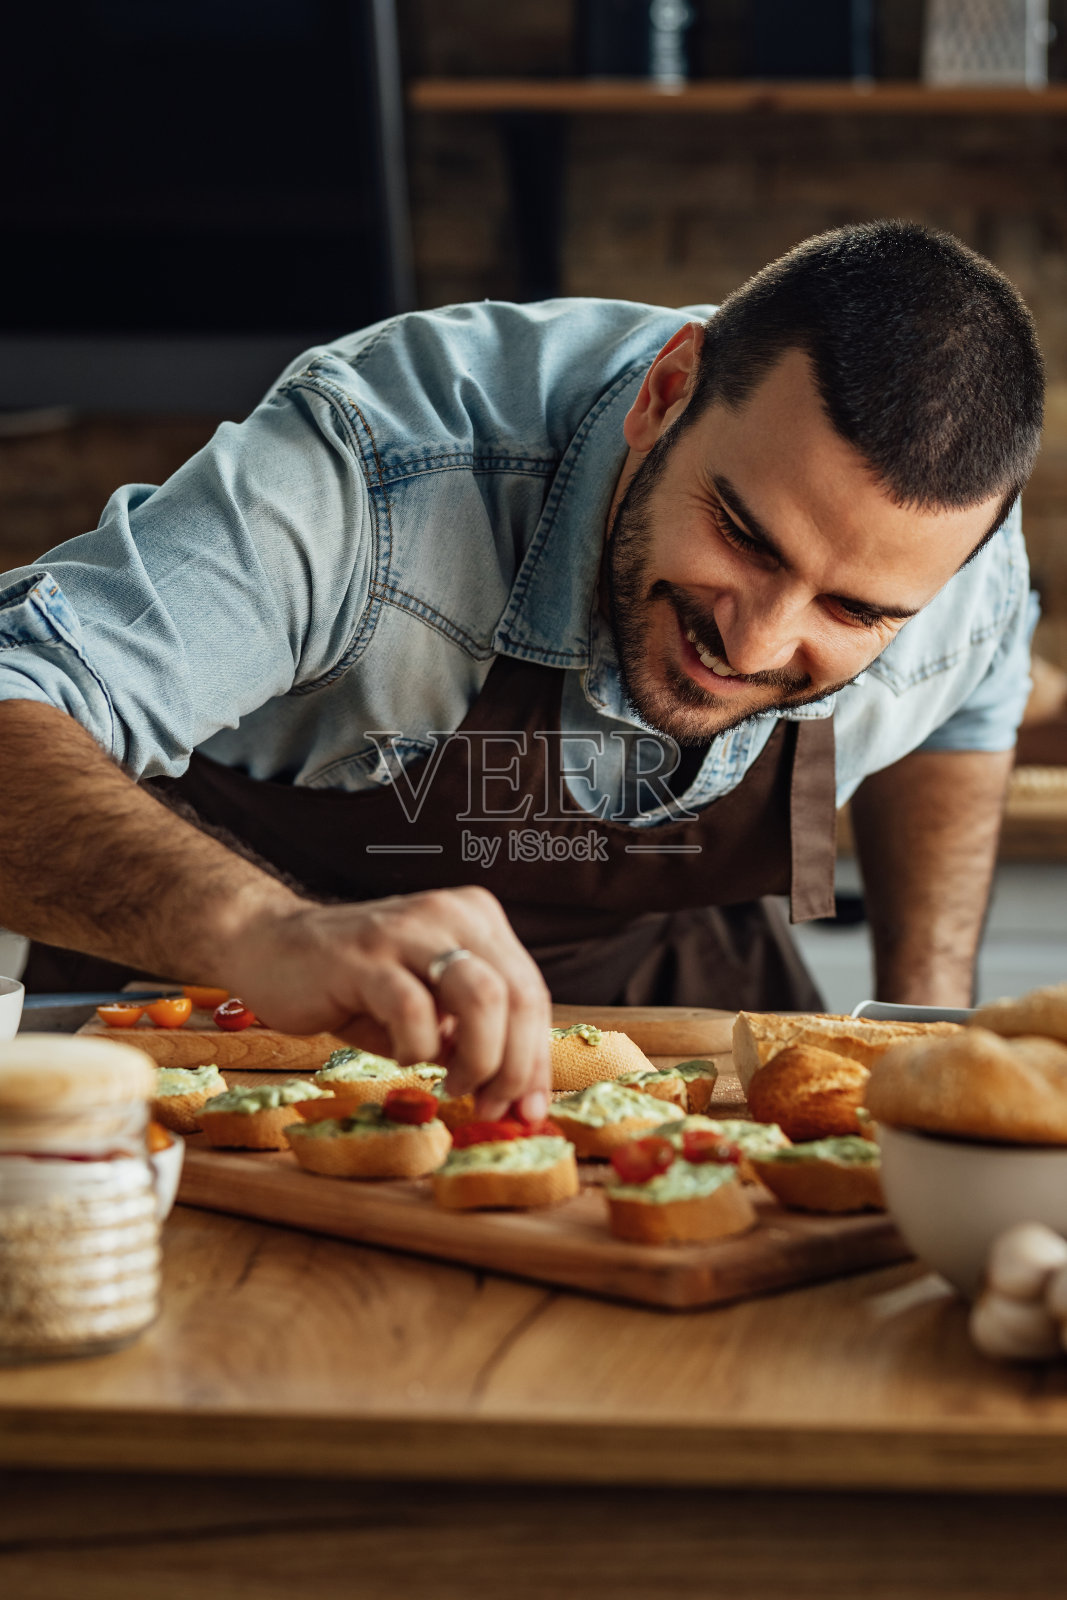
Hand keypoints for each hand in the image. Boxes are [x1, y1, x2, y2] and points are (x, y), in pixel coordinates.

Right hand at [221, 885, 551, 1120]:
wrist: (271, 948)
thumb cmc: (356, 985)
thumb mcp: (428, 1006)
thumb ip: (472, 1036)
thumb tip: (518, 1095)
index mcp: (476, 919)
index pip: (531, 991)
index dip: (536, 1057)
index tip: (530, 1106)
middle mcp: (451, 914)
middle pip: (518, 995)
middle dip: (516, 1065)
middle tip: (492, 1105)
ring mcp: (408, 932)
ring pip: (482, 997)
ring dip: (478, 1058)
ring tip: (452, 1084)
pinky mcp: (363, 957)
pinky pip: (414, 1011)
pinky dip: (417, 1049)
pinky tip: (400, 1056)